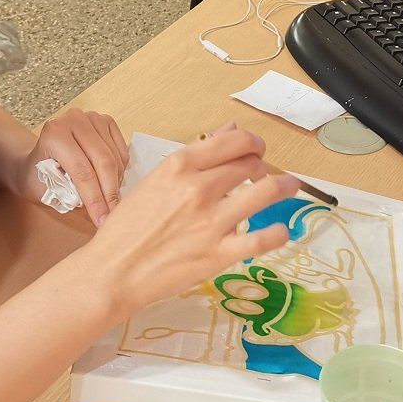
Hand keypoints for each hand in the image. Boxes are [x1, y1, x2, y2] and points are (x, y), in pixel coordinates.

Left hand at [26, 108, 129, 225]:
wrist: (38, 157)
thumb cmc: (38, 175)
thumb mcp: (44, 190)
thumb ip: (68, 196)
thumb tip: (98, 209)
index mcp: (54, 133)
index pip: (82, 171)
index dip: (95, 199)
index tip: (102, 221)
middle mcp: (74, 119)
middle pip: (103, 162)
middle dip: (110, 193)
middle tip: (114, 216)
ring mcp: (92, 118)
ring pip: (115, 158)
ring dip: (116, 184)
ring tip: (110, 202)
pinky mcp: (106, 121)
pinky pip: (121, 152)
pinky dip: (120, 172)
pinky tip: (111, 183)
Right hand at [89, 127, 297, 318]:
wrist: (112, 271)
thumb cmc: (127, 228)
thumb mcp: (155, 181)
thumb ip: (194, 157)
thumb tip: (227, 130)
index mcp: (179, 166)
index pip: (232, 141)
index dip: (251, 142)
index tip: (255, 148)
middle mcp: (198, 188)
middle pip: (250, 163)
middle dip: (262, 165)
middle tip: (264, 173)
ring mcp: (211, 222)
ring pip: (265, 192)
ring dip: (284, 186)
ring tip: (290, 187)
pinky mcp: (218, 254)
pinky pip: (261, 239)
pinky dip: (277, 233)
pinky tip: (281, 230)